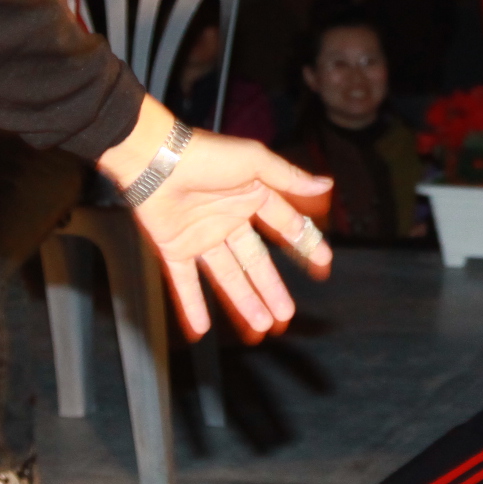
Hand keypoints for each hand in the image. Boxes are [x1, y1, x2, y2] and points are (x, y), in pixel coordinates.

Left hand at [100, 99, 335, 338]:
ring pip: (227, 276)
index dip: (304, 243)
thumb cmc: (207, 155)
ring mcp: (202, 236)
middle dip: (271, 288)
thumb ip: (289, 178)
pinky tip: (201, 328)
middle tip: (287, 314)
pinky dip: (191, 305)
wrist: (155, 159)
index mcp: (250, 197)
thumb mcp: (255, 162)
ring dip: (243, 301)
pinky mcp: (174, 248)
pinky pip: (185, 281)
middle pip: (255, 261)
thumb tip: (327, 184)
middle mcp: (228, 220)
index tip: (323, 263)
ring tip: (262, 326)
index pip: (284, 225)